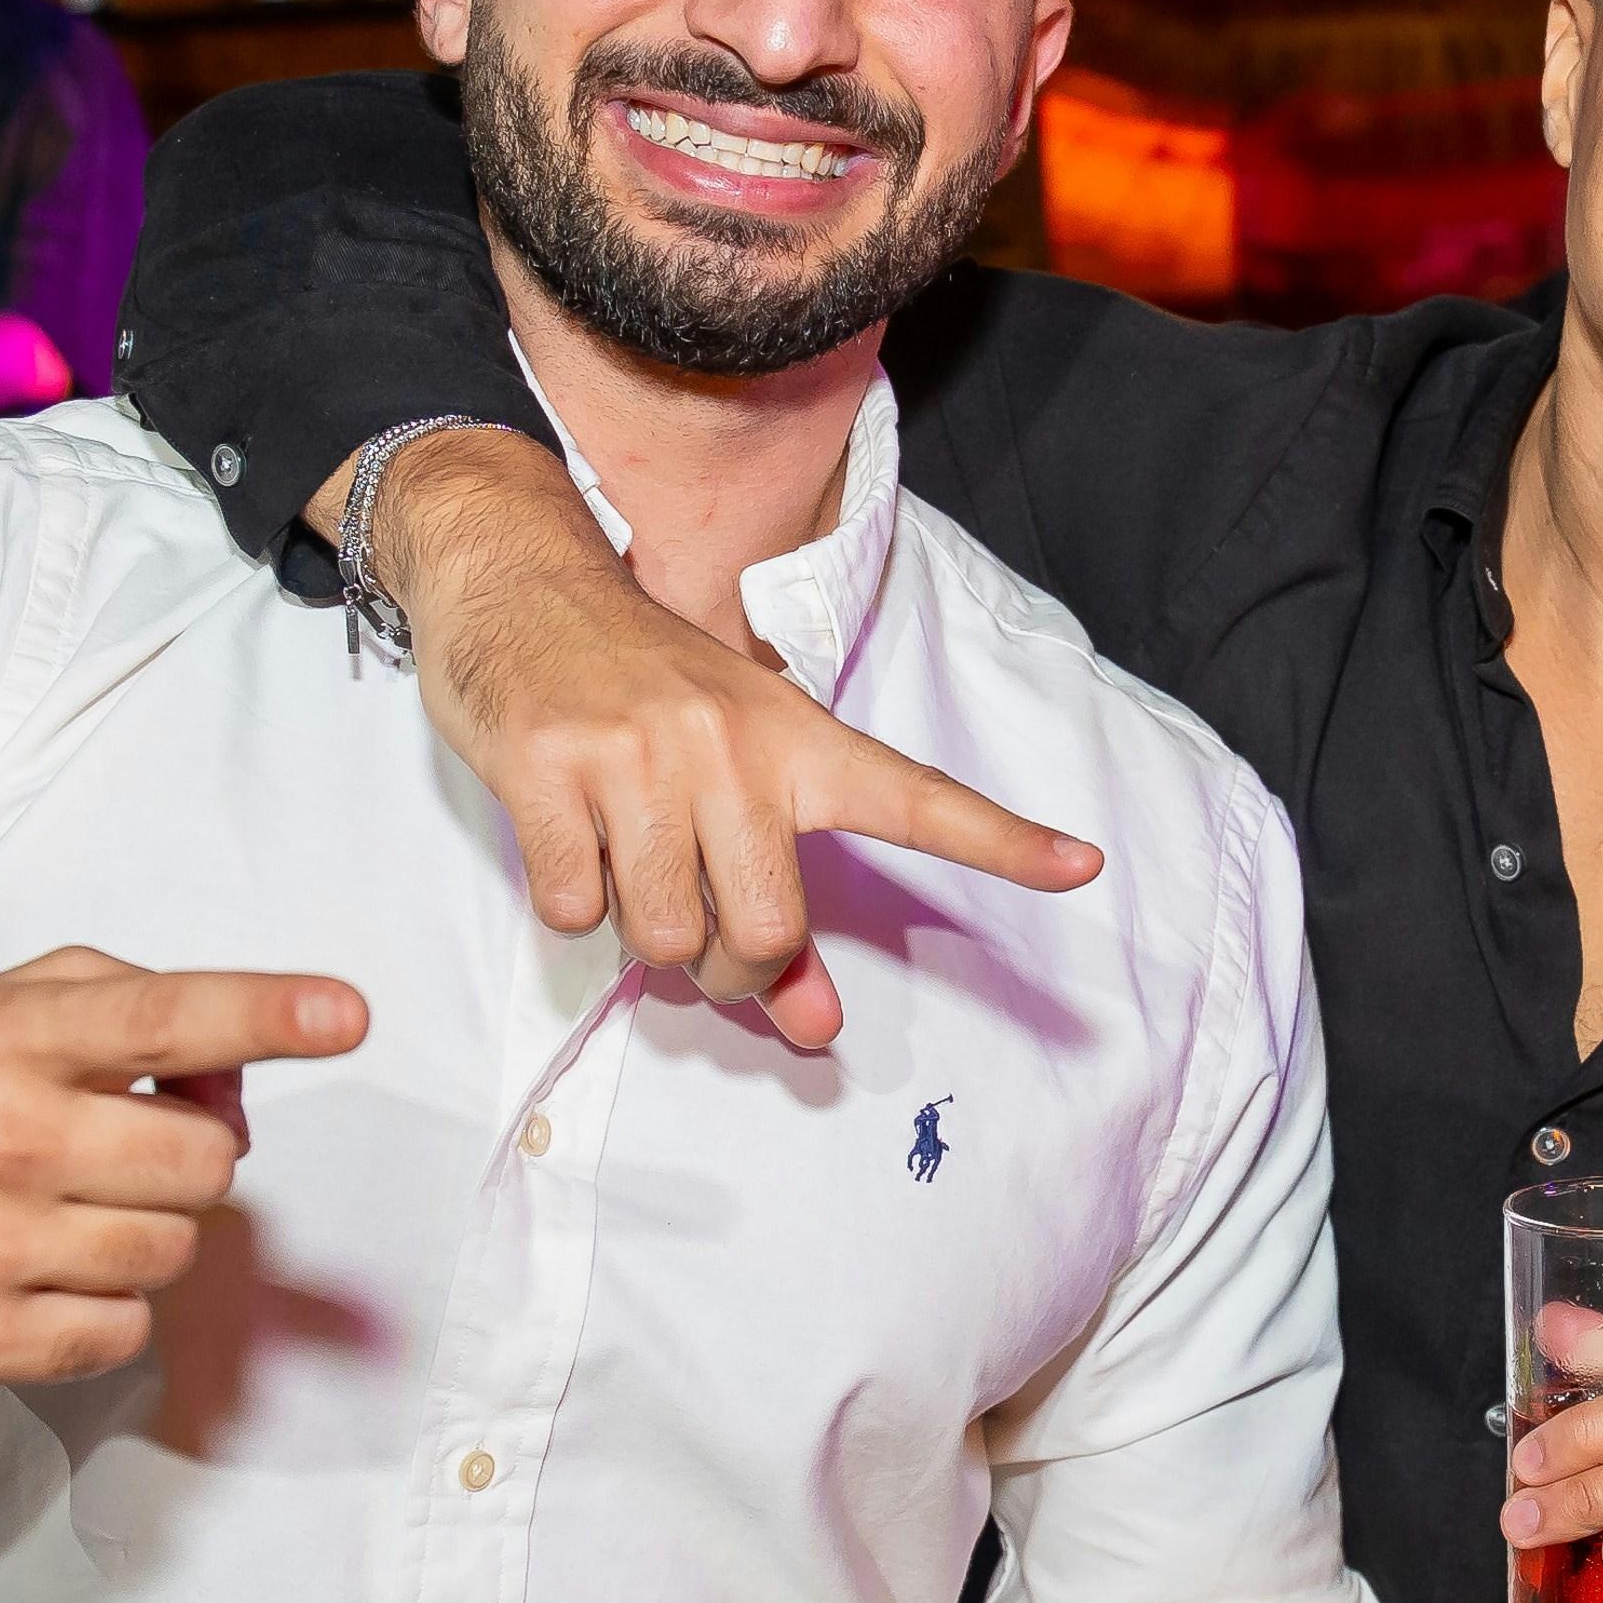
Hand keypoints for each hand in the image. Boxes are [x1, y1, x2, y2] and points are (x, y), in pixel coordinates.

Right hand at [0, 948, 364, 1390]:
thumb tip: (235, 1077)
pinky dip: (100, 1310)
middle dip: (184, 1163)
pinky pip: (125, 1330)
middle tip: (111, 1157)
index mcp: (1, 1037)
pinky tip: (33, 1277)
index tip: (346, 1013)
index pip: (159, 1019)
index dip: (263, 1013)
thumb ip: (124, 1008)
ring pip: (174, 1251)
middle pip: (203, 1163)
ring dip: (142, 1237)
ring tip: (57, 1217)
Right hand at [365, 425, 1099, 1050]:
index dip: (1003, 843)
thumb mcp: (727, 768)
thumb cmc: (641, 689)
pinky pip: (576, 909)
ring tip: (630, 867)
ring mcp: (639, 756)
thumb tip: (815, 1027)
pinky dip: (572, 904)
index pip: (915, 799)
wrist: (521, 575)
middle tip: (701, 933)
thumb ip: (776, 906)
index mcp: (795, 740)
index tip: (1081, 866)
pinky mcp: (549, 769)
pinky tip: (570, 837)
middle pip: (765, 934)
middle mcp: (731, 746)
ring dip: (645, 937)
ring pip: (666, 936)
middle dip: (731, 970)